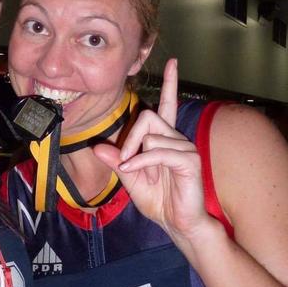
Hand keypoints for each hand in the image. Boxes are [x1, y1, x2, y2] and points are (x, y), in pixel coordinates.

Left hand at [93, 59, 210, 241]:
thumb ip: (117, 161)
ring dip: (136, 156)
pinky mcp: (189, 160)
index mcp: (165, 140)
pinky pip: (158, 151)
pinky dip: (142, 162)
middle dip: (129, 138)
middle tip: (124, 161)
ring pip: (151, 134)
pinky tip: (135, 171)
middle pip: (149, 117)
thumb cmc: (159, 201)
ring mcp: (185, 148)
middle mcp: (177, 138)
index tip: (173, 62)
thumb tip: (99, 146)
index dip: (170, 83)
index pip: (168, 105)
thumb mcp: (130, 180)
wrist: (178, 224)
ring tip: (140, 175)